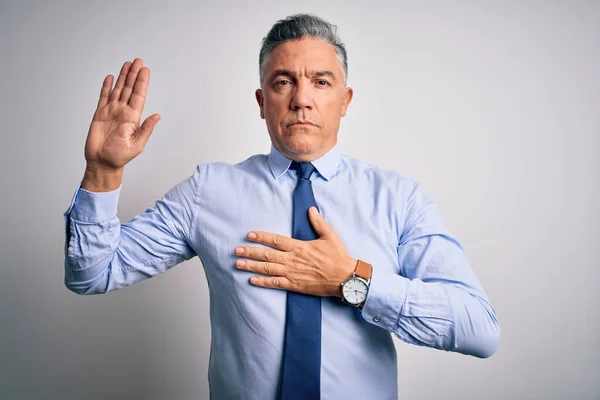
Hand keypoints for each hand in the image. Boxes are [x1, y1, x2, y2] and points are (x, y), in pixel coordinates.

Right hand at [84, 58, 159, 172]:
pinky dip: (106, 87)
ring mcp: (111, 111)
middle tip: (138, 61)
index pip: (138, 96)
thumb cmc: (120, 156)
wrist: (102, 162)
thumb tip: (157, 116)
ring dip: (123, 77)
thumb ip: (146, 129)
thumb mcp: (138, 144)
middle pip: (129, 89)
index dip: (142, 83)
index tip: (145, 70)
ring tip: (127, 64)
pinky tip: (110, 77)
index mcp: (133, 118)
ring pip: (117, 90)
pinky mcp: (100, 114)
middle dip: (134, 75)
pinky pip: (103, 97)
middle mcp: (123, 112)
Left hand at [234, 207, 356, 297]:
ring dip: (251, 266)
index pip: (276, 240)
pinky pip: (275, 283)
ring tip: (238, 264)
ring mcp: (292, 273)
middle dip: (250, 252)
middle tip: (236, 250)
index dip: (261, 237)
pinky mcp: (294, 285)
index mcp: (299, 246)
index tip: (249, 235)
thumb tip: (311, 209)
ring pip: (267, 268)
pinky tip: (251, 280)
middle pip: (266, 254)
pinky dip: (262, 282)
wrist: (346, 278)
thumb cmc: (338, 257)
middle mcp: (292, 259)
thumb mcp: (330, 236)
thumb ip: (318, 222)